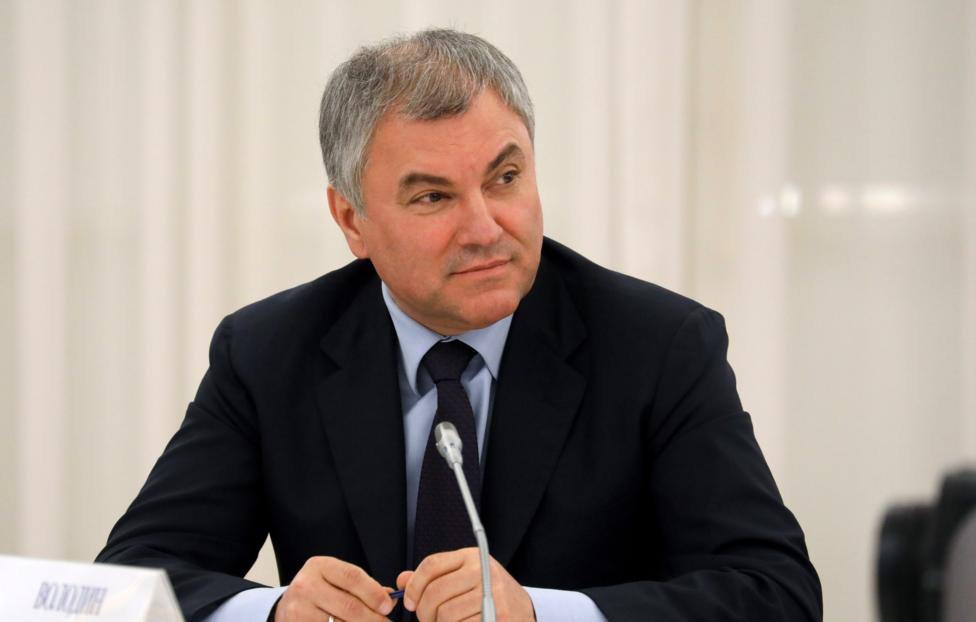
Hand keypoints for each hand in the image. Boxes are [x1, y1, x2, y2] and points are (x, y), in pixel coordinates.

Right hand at [274, 556, 396, 621]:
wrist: (287, 608)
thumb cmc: (317, 594)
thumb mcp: (335, 582)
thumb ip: (362, 587)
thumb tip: (389, 598)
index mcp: (320, 566)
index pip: (352, 577)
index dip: (373, 592)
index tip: (387, 605)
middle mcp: (307, 585)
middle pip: (349, 605)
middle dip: (372, 618)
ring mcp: (299, 608)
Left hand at [397, 548, 534, 621]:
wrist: (522, 610)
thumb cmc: (488, 595)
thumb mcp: (463, 578)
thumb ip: (434, 578)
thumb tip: (402, 580)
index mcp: (471, 557)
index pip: (431, 565)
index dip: (414, 585)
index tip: (409, 602)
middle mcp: (482, 571)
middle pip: (435, 592)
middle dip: (423, 612)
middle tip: (426, 620)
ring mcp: (492, 594)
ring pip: (445, 614)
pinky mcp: (498, 615)